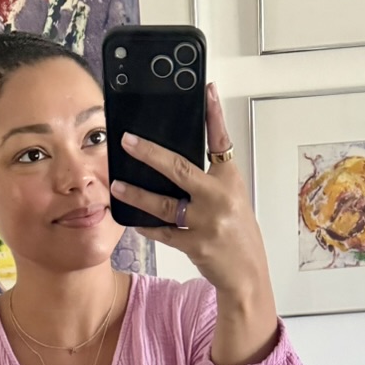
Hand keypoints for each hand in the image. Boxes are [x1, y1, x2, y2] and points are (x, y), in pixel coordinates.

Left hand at [110, 83, 269, 300]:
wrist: (247, 273)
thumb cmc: (237, 233)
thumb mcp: (232, 198)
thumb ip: (209, 179)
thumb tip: (173, 163)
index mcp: (230, 181)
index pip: (222, 141)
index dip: (214, 115)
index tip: (206, 91)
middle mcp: (220, 198)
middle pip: (180, 168)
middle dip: (150, 153)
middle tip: (128, 141)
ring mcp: (207, 222)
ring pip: (164, 204)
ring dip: (137, 194)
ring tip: (117, 186)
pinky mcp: (196, 245)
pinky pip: (163, 232)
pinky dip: (146, 225)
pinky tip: (133, 219)